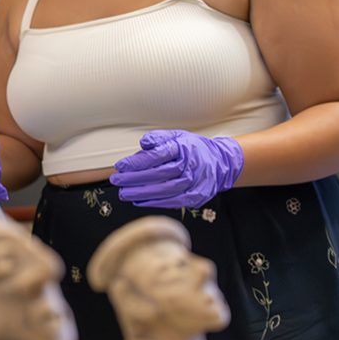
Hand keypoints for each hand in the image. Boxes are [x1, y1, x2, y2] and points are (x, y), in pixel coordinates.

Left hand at [110, 130, 243, 207]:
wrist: (221, 162)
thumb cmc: (193, 149)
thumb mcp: (177, 136)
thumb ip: (158, 138)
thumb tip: (143, 142)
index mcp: (184, 148)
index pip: (157, 155)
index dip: (137, 162)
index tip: (120, 166)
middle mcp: (191, 165)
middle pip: (160, 174)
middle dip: (135, 179)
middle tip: (117, 181)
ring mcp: (196, 182)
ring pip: (166, 190)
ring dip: (142, 193)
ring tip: (124, 193)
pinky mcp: (197, 196)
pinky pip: (174, 202)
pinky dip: (155, 203)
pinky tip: (139, 201)